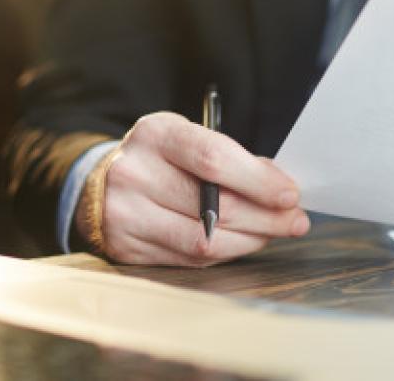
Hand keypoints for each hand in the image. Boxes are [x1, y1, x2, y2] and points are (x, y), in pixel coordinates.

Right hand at [76, 112, 309, 265]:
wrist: (99, 182)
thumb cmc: (161, 157)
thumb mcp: (190, 139)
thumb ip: (233, 160)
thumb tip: (281, 187)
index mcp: (156, 134)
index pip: (213, 158)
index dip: (257, 180)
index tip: (290, 194)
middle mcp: (134, 173)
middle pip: (212, 205)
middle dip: (265, 217)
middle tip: (295, 221)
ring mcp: (126, 214)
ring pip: (203, 240)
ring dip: (249, 240)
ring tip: (272, 233)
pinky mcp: (126, 248)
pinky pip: (188, 259)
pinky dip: (224, 252)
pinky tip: (242, 242)